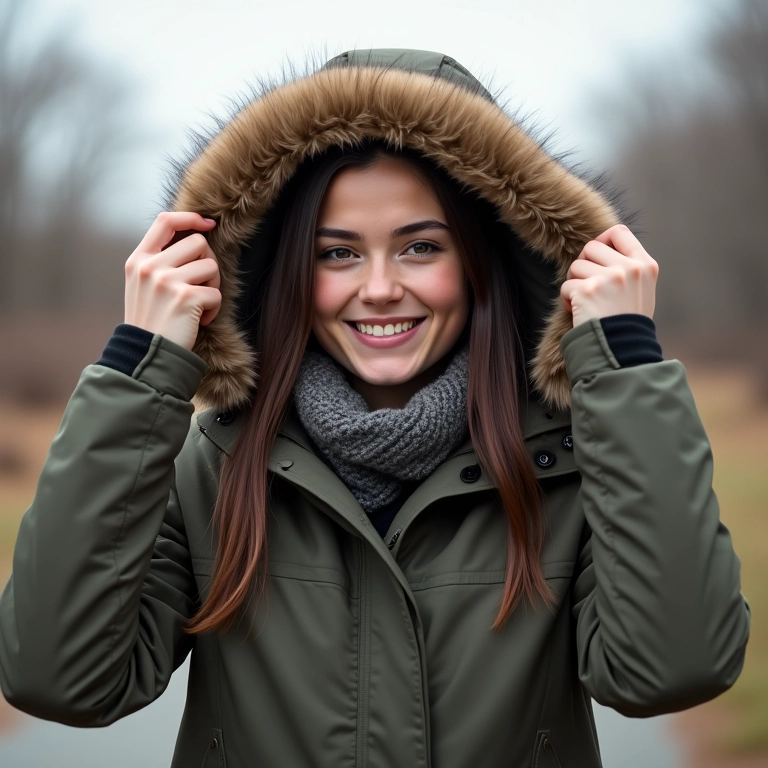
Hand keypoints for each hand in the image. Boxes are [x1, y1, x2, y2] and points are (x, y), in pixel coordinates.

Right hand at [124, 212, 220, 349]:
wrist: (145, 356)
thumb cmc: (151, 322)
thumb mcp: (142, 285)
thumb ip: (160, 261)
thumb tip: (195, 239)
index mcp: (139, 260)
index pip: (166, 221)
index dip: (191, 218)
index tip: (208, 224)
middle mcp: (150, 267)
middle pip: (198, 242)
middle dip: (208, 263)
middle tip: (201, 286)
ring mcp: (166, 281)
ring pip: (211, 266)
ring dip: (213, 287)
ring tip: (199, 306)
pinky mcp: (185, 298)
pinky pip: (216, 294)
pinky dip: (213, 309)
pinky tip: (199, 321)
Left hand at [560, 224, 658, 327]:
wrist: (622, 351)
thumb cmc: (628, 325)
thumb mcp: (642, 291)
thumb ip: (629, 269)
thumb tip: (603, 249)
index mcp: (645, 265)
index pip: (619, 232)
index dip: (602, 240)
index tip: (595, 257)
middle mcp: (629, 268)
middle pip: (591, 247)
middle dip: (583, 265)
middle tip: (587, 285)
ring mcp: (609, 278)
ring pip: (576, 266)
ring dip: (574, 284)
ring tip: (586, 302)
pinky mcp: (588, 290)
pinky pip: (566, 286)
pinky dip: (568, 300)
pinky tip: (579, 312)